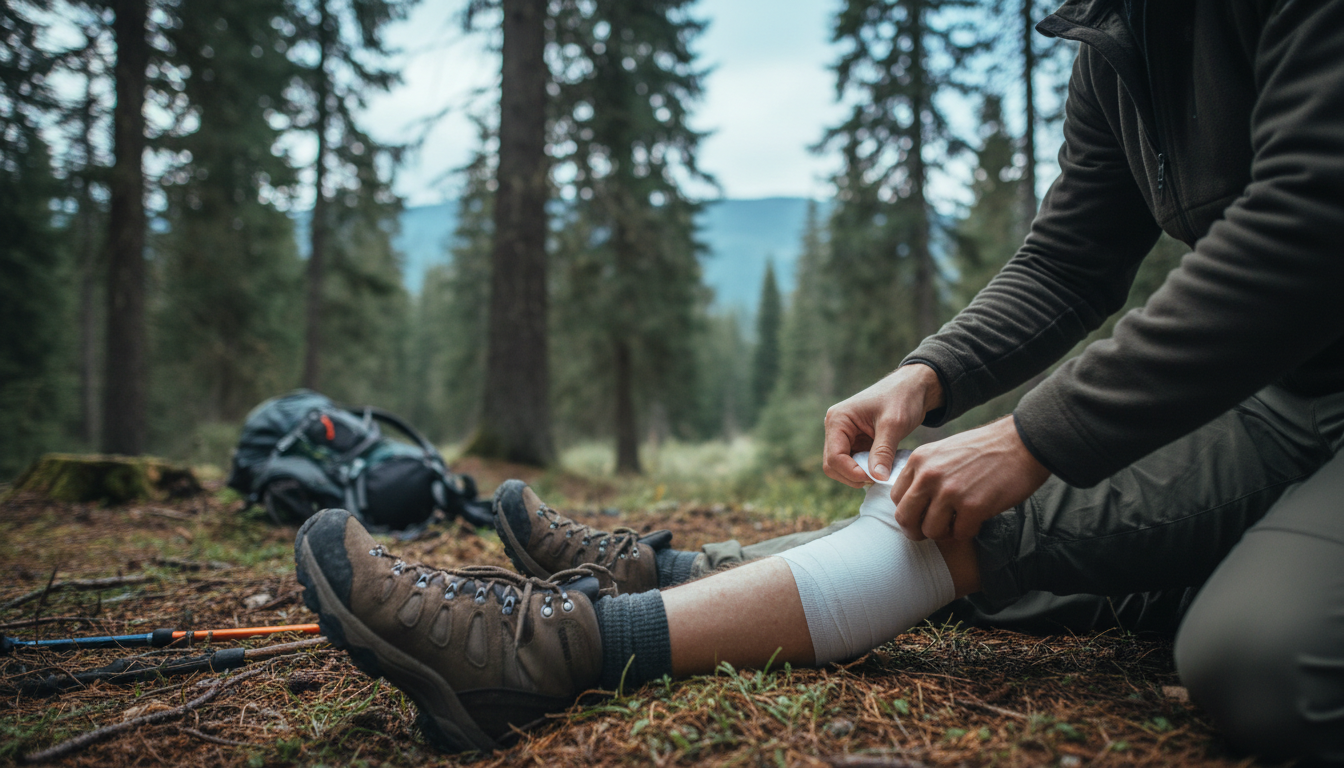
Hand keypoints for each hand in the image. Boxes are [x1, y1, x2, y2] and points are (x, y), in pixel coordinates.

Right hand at [823, 364, 943, 486]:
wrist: (913, 387)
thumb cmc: (902, 398)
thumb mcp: (893, 424)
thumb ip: (883, 451)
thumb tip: (877, 478)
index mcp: (838, 420)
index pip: (834, 457)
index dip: (852, 472)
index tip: (875, 478)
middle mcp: (836, 428)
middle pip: (833, 465)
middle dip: (853, 476)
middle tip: (878, 478)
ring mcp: (844, 436)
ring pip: (841, 467)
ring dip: (859, 475)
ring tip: (881, 473)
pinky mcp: (855, 442)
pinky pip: (853, 464)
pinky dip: (865, 471)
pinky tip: (882, 468)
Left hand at [890, 415, 1050, 540]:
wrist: (1021, 443)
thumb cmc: (984, 449)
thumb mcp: (943, 451)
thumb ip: (924, 472)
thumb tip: (913, 501)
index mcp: (919, 460)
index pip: (896, 497)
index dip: (909, 511)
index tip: (922, 515)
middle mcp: (929, 475)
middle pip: (905, 518)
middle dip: (917, 531)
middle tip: (934, 530)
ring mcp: (950, 491)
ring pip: (931, 531)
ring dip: (945, 533)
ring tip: (958, 524)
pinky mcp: (973, 506)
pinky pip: (959, 534)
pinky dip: (968, 532)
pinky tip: (977, 520)